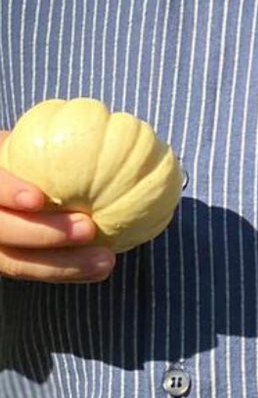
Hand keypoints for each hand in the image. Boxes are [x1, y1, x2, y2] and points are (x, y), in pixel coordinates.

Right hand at [0, 147, 113, 281]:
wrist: (10, 182)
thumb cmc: (26, 154)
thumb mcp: (26, 142)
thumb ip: (46, 141)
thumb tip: (107, 125)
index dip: (9, 193)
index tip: (38, 199)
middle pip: (2, 232)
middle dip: (43, 234)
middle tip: (88, 228)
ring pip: (17, 263)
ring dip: (64, 265)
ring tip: (105, 260)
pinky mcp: (9, 261)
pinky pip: (36, 272)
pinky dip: (70, 272)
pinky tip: (102, 267)